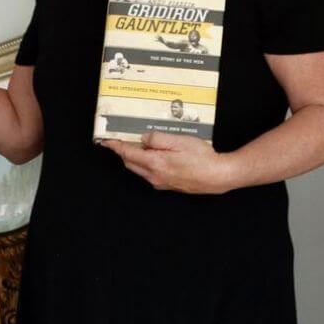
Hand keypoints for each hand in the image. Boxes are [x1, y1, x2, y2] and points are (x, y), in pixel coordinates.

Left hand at [100, 131, 235, 193]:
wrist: (218, 176)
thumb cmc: (202, 158)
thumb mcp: (179, 141)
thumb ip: (158, 139)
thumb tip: (144, 138)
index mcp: (155, 163)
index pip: (128, 154)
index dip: (115, 146)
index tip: (106, 141)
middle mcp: (154, 176)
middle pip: (131, 163)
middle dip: (124, 152)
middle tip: (123, 139)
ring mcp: (160, 183)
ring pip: (140, 169)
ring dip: (136, 158)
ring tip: (141, 145)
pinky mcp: (168, 185)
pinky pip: (150, 174)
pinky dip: (146, 164)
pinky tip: (157, 156)